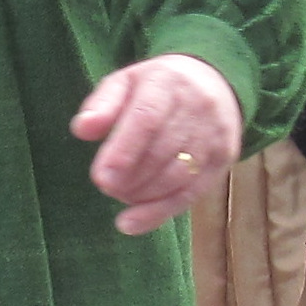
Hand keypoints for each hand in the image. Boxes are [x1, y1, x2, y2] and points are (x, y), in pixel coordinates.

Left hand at [71, 53, 241, 236]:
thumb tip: (82, 130)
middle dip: (130, 177)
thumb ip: (102, 105)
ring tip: (121, 194)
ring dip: (143, 194)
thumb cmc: (157, 88)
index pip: (147, 118)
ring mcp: (215, 135)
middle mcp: (198, 107)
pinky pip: (192, 193)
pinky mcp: (223, 159)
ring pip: (178, 176)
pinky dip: (160, 212)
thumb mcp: (126, 83)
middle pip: (162, 151)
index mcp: (168, 83)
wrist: (214, 84)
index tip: (102, 178)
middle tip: (106, 186)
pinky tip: (133, 223)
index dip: (124, 152)